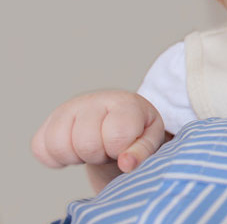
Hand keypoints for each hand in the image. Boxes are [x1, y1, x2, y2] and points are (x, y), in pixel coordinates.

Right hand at [31, 90, 164, 188]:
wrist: (119, 121)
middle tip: (110, 149)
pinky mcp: (49, 121)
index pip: (116, 135)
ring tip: (94, 149)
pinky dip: (56, 159)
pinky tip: (75, 151)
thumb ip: (143, 152)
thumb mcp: (150, 140)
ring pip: (58, 146)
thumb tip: (126, 164)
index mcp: (124, 103)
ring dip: (77, 157)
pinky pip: (39, 149)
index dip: (120, 150)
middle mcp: (93, 100)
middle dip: (100, 155)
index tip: (126, 146)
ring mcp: (68, 109)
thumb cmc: (138, 131)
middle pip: (85, 144)